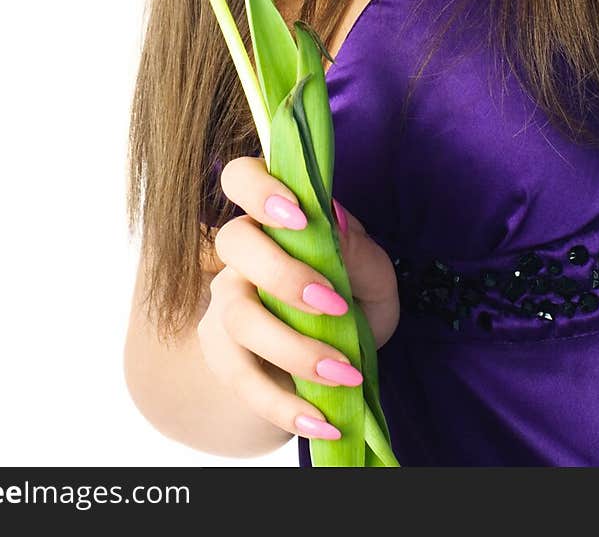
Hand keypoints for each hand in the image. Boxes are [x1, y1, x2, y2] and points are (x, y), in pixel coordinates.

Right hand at [196, 155, 399, 443]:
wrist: (330, 369)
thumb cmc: (351, 302)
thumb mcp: (374, 278)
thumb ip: (359, 251)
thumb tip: (336, 221)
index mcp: (274, 218)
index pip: (242, 176)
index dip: (259, 187)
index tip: (298, 215)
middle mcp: (241, 255)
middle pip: (233, 241)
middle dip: (282, 272)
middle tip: (333, 303)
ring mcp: (225, 305)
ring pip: (237, 316)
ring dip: (294, 347)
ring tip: (345, 373)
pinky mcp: (224, 357)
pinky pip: (242, 379)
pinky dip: (284, 405)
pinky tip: (322, 422)